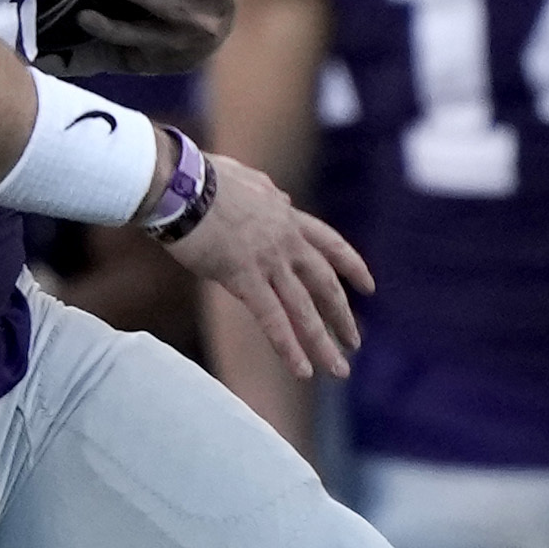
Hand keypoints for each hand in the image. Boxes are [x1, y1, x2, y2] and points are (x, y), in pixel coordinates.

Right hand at [165, 148, 367, 376]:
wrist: (180, 181)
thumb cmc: (201, 176)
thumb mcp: (248, 180)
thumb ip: (269, 194)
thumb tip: (282, 199)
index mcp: (286, 215)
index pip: (330, 244)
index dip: (352, 267)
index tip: (368, 288)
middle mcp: (285, 240)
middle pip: (324, 284)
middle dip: (342, 316)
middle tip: (355, 342)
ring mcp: (268, 260)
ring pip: (304, 308)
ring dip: (324, 342)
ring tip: (340, 370)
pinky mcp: (243, 277)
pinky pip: (272, 319)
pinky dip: (289, 347)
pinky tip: (303, 371)